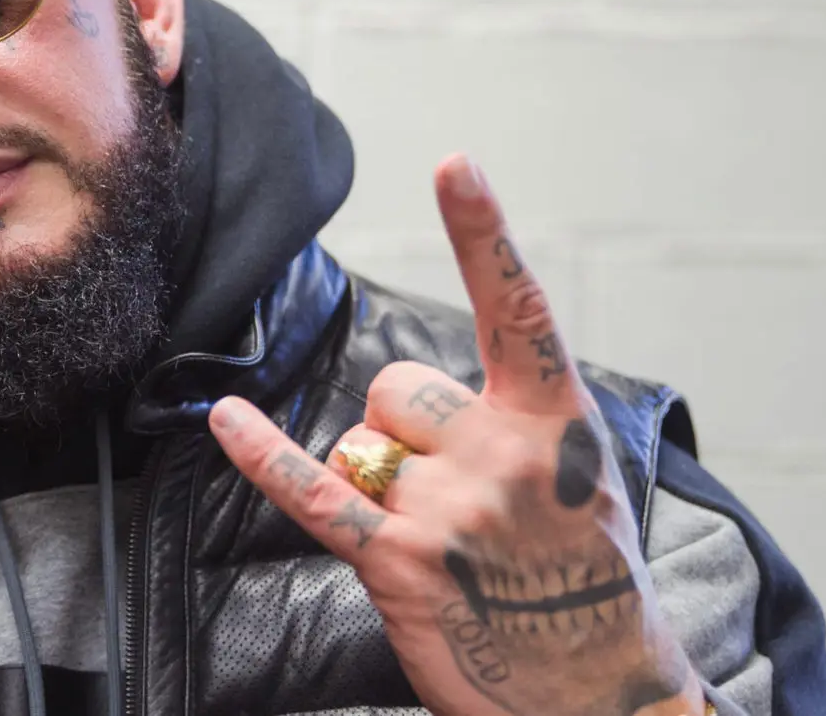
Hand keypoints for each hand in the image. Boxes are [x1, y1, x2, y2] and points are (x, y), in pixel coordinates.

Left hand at [208, 156, 705, 715]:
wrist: (598, 695)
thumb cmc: (587, 577)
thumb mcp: (584, 480)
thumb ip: (518, 417)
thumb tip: (417, 391)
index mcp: (556, 422)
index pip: (515, 310)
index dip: (482, 234)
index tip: (451, 163)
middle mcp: (502, 454)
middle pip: (397, 385)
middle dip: (406, 429)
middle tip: (460, 497)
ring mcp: (449, 508)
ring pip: (361, 441)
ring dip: (381, 478)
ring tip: (443, 538)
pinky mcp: (399, 561)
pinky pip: (315, 493)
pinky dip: (265, 458)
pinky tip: (227, 421)